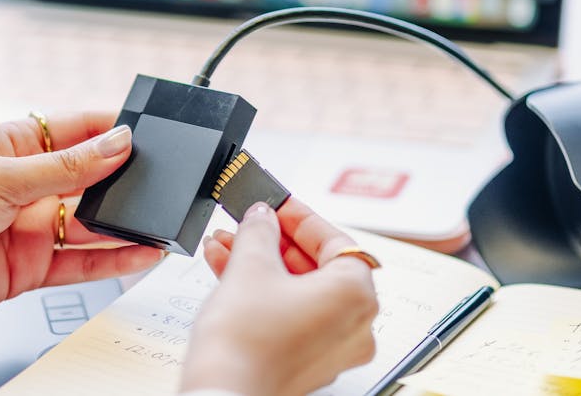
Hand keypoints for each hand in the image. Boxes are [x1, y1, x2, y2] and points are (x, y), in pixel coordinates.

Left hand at [0, 112, 163, 332]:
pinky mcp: (30, 266)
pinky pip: (82, 261)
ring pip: (91, 222)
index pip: (76, 129)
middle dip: (125, 179)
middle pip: (90, 177)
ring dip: (124, 222)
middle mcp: (25, 183)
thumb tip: (116, 143)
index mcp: (13, 144)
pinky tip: (140, 253)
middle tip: (166, 181)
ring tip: (161, 220)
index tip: (154, 132)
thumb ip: (65, 167)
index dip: (114, 129)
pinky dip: (113, 260)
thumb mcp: (1, 179)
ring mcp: (29, 226)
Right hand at [180, 199, 378, 395]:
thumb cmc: (247, 342)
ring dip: (262, 264)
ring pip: (299, 290)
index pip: (334, 240)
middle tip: (249, 222)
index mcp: (356, 295)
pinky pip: (292, 313)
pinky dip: (265, 291)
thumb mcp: (250, 265)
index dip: (299, 217)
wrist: (224, 392)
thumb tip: (262, 216)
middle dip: (274, 241)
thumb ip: (259, 230)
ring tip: (226, 244)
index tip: (276, 203)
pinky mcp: (307, 361)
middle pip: (317, 266)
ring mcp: (333, 347)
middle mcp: (355, 324)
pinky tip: (227, 270)